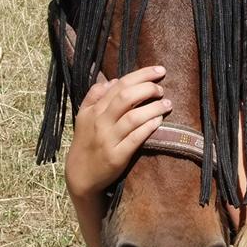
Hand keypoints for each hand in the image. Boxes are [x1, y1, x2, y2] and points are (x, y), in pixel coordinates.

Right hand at [64, 65, 172, 198]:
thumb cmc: (86, 142)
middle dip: (148, 88)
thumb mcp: (83, 117)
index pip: (119, 85)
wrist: (79, 175)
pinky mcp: (116, 157)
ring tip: (167, 104)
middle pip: (126, 98)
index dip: (141, 75)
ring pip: (133, 117)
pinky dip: (149, 127)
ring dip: (153, 108)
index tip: (160, 71)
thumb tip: (114, 81)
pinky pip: (135, 138)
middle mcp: (100, 122)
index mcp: (94, 110)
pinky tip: (159, 121)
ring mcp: (108, 140)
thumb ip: (94, 96)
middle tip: (161, 89)